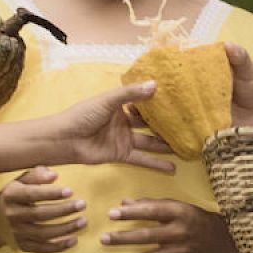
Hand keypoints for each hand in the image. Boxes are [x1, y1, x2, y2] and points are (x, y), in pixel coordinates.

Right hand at [0, 166, 87, 252]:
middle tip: (82, 204)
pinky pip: (42, 248)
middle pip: (40, 214)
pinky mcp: (23, 246)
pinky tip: (74, 240)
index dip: (51, 193)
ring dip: (65, 229)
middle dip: (63, 210)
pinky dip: (58, 246)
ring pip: (43, 233)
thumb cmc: (16, 195)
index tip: (70, 191)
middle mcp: (12, 215)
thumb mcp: (22, 181)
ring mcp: (17, 233)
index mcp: (11, 196)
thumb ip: (37, 175)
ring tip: (83, 221)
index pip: (32, 194)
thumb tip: (54, 175)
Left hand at [39, 82, 175, 171]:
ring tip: (185, 147)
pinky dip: (156, 164)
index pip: (143, 102)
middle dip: (166, 125)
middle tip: (188, 126)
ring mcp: (124, 139)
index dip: (158, 101)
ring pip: (150, 142)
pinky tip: (172, 168)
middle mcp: (124, 122)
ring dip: (166, 145)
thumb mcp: (108, 101)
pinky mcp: (121, 155)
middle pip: (149, 124)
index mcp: (119, 105)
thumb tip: (155, 84)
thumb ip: (130, 94)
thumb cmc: (82, 116)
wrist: (65, 140)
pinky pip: (142, 159)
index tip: (178, 100)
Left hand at [99, 198, 247, 252]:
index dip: (131, 213)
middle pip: (147, 236)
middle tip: (103, 239)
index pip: (151, 211)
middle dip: (123, 238)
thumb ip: (151, 204)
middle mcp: (181, 233)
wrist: (223, 240)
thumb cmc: (194, 219)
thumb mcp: (177, 206)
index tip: (111, 214)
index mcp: (180, 213)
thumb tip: (124, 203)